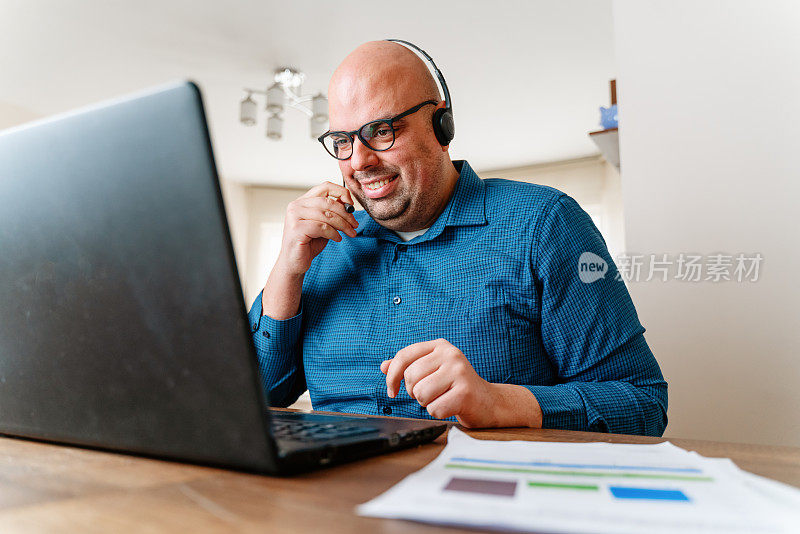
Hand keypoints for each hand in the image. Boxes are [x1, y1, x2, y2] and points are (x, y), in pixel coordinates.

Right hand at [277, 181, 357, 276]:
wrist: (294, 263)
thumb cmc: (308, 243)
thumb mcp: (323, 224)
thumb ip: (332, 212)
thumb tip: (348, 204)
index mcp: (303, 201)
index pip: (325, 186)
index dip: (342, 193)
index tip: (351, 206)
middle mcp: (296, 205)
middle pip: (328, 202)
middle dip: (346, 214)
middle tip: (354, 224)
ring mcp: (294, 216)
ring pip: (327, 215)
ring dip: (343, 225)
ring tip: (349, 233)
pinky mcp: (296, 229)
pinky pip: (322, 227)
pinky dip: (333, 233)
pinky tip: (337, 238)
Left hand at [380, 338, 514, 427]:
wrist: (488, 401)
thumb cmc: (456, 386)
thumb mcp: (432, 371)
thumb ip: (409, 367)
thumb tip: (384, 366)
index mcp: (440, 346)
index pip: (404, 355)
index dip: (392, 376)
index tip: (392, 390)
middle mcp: (450, 354)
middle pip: (411, 377)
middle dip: (415, 392)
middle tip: (430, 394)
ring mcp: (459, 372)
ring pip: (421, 393)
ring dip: (426, 403)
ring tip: (441, 399)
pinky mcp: (465, 392)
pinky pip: (434, 408)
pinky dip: (438, 413)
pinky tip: (450, 407)